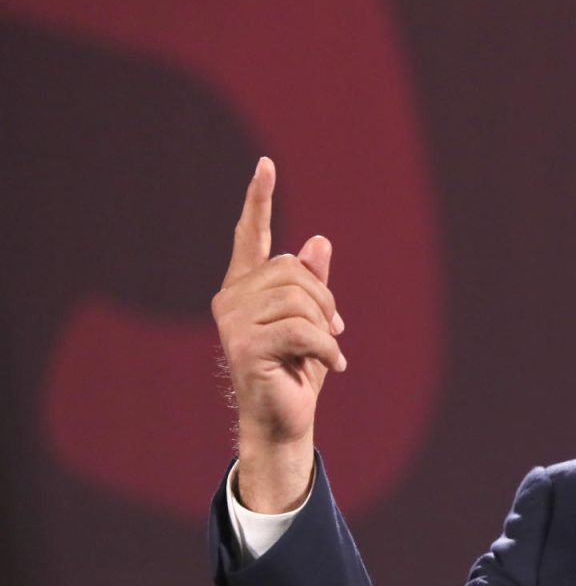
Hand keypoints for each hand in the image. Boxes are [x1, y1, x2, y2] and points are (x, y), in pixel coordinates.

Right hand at [212, 158, 346, 511]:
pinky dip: (328, 349)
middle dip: (325, 301)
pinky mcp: (243, 347)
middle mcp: (230, 299)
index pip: (251, 236)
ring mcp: (232, 322)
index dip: (259, 201)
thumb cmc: (297, 373)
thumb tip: (319, 242)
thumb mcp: (313, 323)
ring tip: (328, 352)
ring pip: (299, 299)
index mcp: (246, 288)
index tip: (266, 165)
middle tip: (334, 332)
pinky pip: (303, 330)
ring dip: (327, 328)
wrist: (284, 420)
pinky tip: (334, 367)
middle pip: (292, 272)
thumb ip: (313, 285)